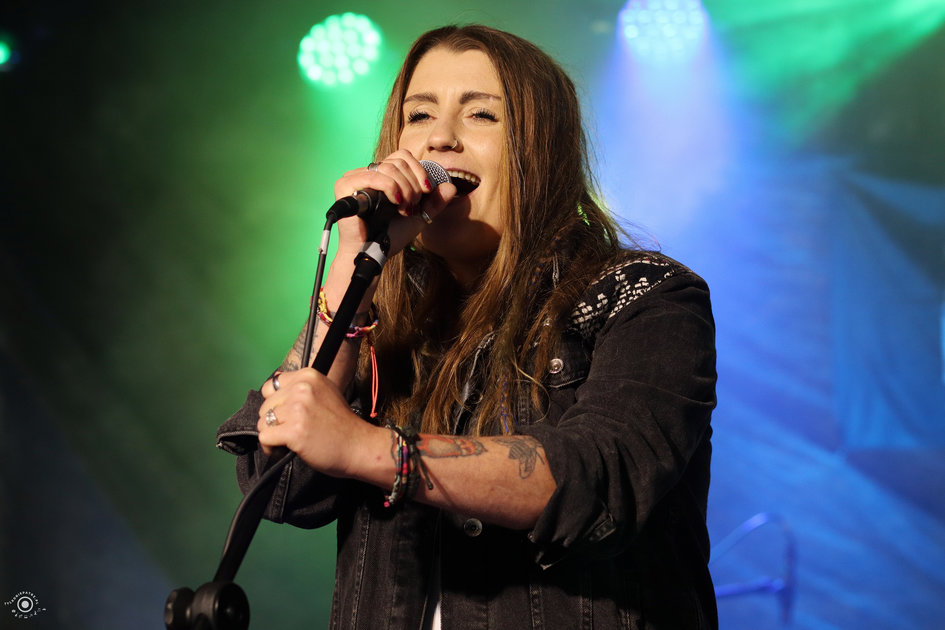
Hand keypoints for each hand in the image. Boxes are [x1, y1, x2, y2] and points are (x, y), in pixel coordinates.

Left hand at [256, 368, 376, 476]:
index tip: (287, 414)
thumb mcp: (326, 392)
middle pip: (265, 405)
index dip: (276, 403)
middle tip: (292, 430)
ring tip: (289, 441)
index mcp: (309, 376)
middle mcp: (302, 389)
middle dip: (274, 421)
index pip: (271, 386)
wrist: (358, 446)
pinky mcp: (294, 431)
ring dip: (273, 435)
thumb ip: (302, 388)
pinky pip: (265, 438)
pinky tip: (285, 450)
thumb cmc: (342, 424)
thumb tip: (272, 391)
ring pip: (263, 422)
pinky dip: (270, 447)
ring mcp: (298, 409)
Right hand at [332, 149, 456, 256]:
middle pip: (398, 162)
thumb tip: (451, 186)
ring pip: (389, 168)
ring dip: (404, 188)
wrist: (374, 253)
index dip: (418, 170)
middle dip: (413, 184)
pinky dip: (391, 187)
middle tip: (412, 205)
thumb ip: (434, 202)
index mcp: (382, 175)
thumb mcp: (418, 216)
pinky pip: (374, 176)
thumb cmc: (390, 236)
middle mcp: (367, 173)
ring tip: (404, 208)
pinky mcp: (345, 185)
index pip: (402, 156)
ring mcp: (355, 178)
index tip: (426, 190)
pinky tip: (396, 202)